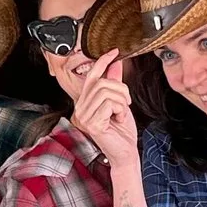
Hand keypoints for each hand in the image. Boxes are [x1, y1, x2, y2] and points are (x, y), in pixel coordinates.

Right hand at [69, 51, 138, 166]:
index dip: (102, 62)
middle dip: (120, 89)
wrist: (125, 154)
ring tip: (121, 113)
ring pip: (106, 91)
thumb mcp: (120, 103)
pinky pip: (109, 104)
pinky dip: (120, 110)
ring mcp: (84, 116)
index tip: (115, 52)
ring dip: (121, 100)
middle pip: (101, 82)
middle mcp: (81, 108)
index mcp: (85, 102)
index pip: (91, 76)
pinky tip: (118, 120)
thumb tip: (115, 64)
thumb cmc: (122, 132)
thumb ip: (115, 84)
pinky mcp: (92, 123)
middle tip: (126, 103)